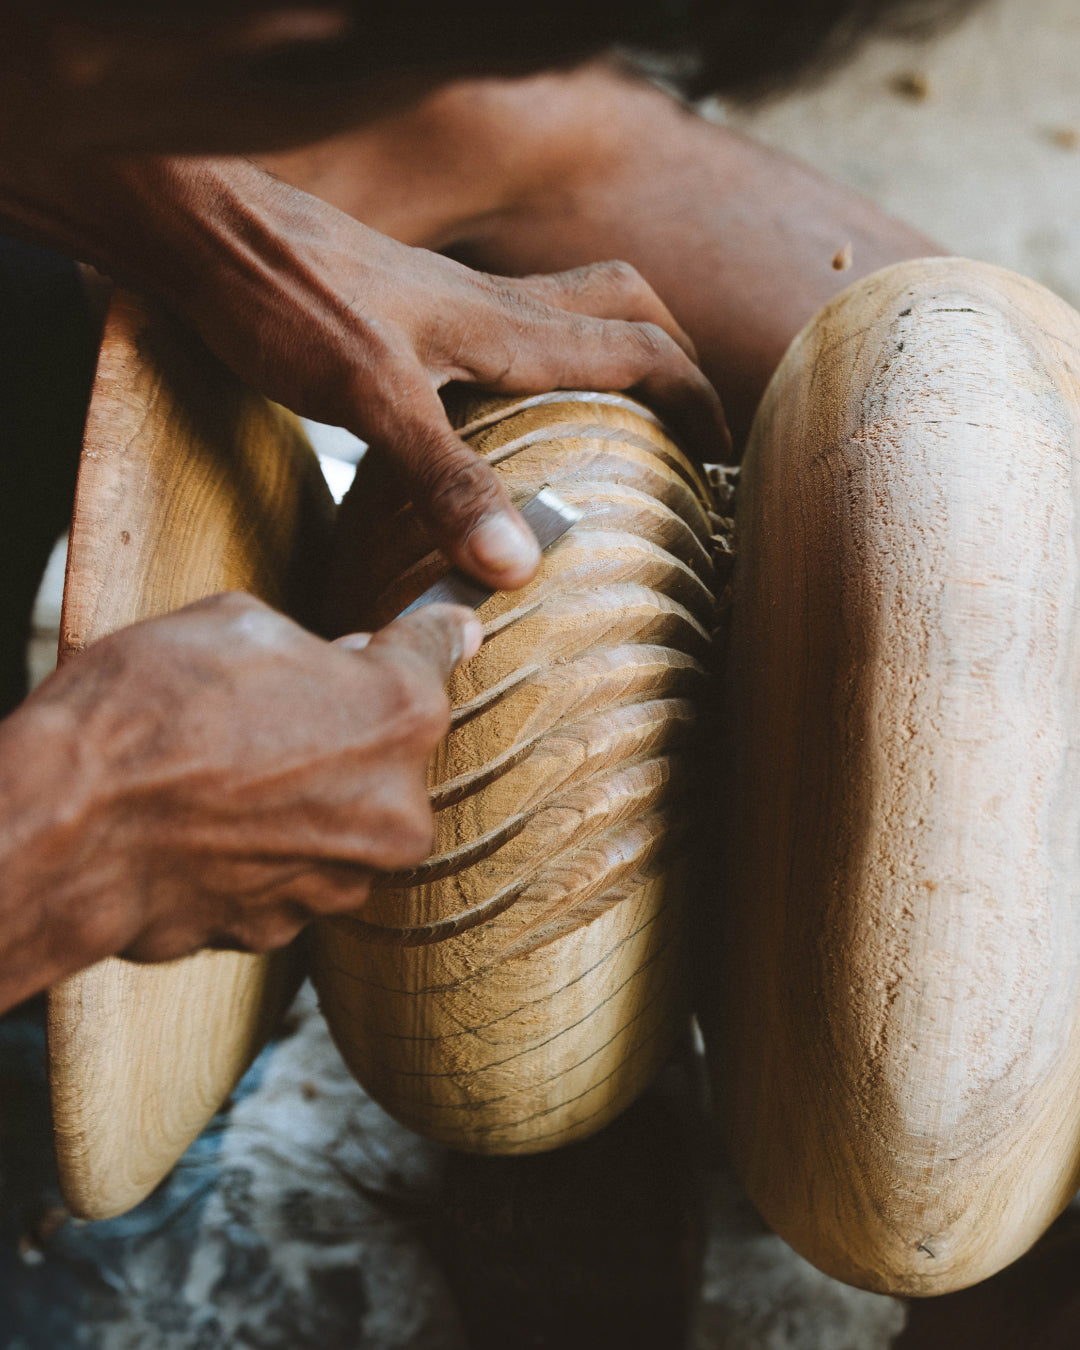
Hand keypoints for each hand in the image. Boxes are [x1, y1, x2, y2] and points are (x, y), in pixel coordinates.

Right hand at [0, 594, 479, 1010]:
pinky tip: (205, 824)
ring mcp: (345, 877)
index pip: (440, 653)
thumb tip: (356, 655)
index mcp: (399, 713)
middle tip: (274, 709)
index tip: (444, 632)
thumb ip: (322, 643)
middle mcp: (396, 808)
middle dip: (349, 728)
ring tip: (225, 770)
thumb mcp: (238, 623)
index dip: (432, 636)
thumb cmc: (146, 710)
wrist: (68, 828)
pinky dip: (262, 849)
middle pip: (390, 751)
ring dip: (306, 796)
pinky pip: (291, 871)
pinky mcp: (289, 927)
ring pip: (343, 820)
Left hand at [162, 161, 729, 585]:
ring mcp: (454, 302)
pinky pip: (511, 322)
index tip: (723, 459)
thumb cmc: (285, 299)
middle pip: (625, 306)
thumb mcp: (370, 398)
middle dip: (676, 361)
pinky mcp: (412, 310)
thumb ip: (447, 479)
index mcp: (508, 327)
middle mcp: (495, 306)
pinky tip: (509, 411)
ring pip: (571, 305)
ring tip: (626, 416)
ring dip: (617, 347)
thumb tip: (519, 565)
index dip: (695, 400)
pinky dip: (544, 358)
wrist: (206, 230)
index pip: (640, 349)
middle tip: (692, 428)